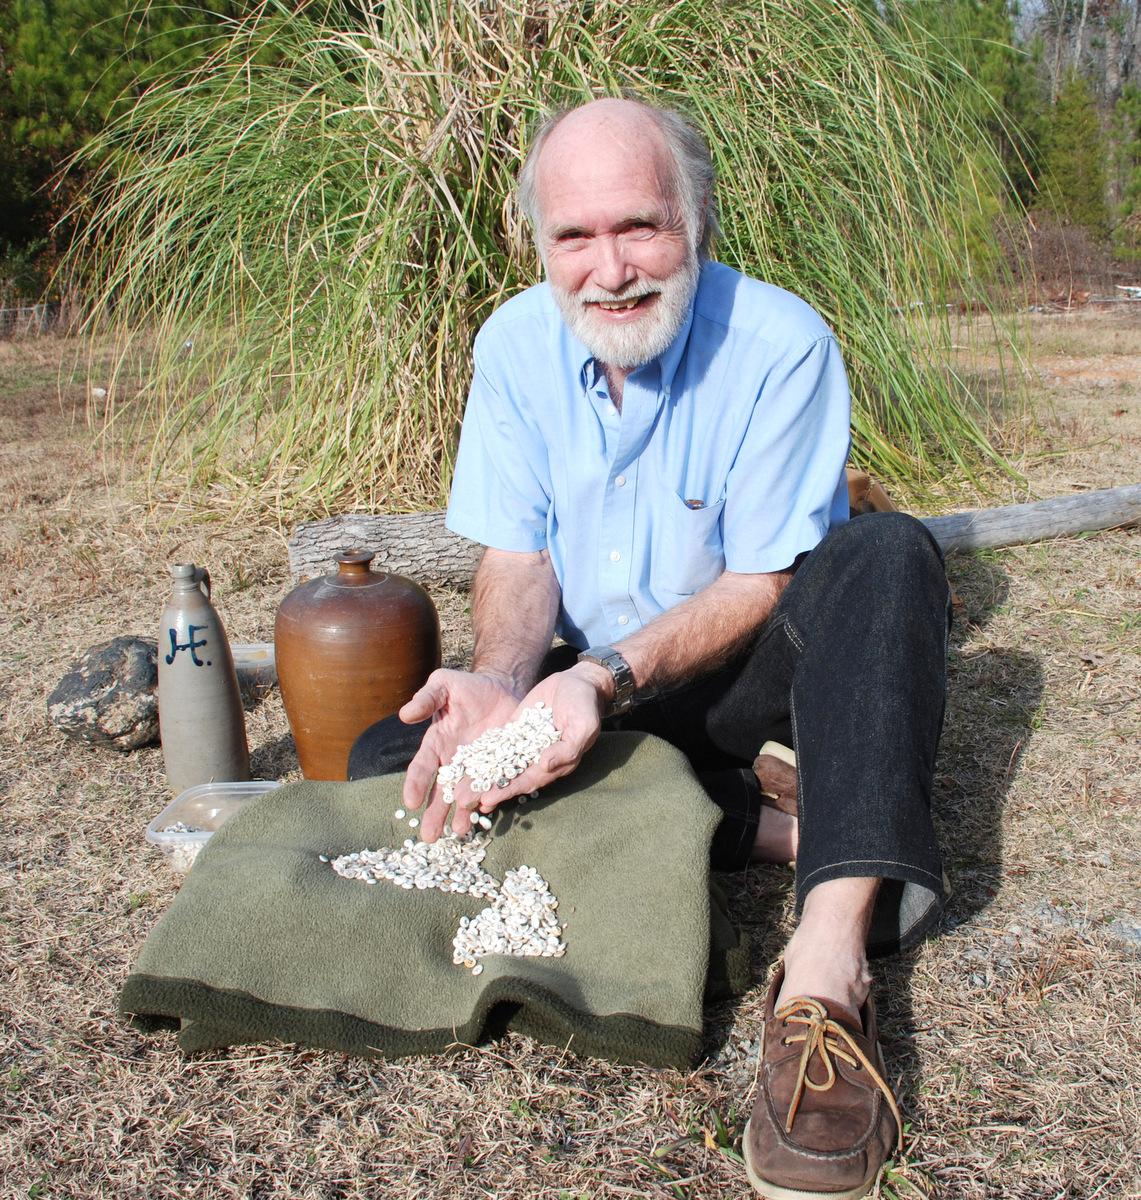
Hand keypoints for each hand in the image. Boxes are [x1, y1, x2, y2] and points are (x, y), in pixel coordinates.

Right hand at [399, 669, 521, 840]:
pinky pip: (493, 787)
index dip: (416, 784)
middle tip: (428, 837)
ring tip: (459, 833)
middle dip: (434, 813)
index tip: (410, 802)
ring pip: (465, 796)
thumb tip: (405, 714)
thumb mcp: (444, 685)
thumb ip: (426, 698)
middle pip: (441, 791)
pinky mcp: (498, 767)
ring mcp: (476, 767)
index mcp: (436, 744)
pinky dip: (490, 801)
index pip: (422, 767)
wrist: (502, 688)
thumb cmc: (468, 687)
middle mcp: (453, 761)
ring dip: (461, 814)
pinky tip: (487, 814)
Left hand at [469, 661, 611, 814]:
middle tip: (465, 800)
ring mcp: (526, 745)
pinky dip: (484, 754)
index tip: (488, 799)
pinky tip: (466, 761)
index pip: (529, 781)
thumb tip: (545, 766)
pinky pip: (499, 745)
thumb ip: (567, 749)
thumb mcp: (583, 726)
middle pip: (511, 777)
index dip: (509, 790)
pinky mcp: (517, 731)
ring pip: (502, 765)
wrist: (578, 683)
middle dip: (489, 789)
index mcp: (556, 763)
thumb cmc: (585, 706)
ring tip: (459, 788)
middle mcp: (538, 759)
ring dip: (483, 777)